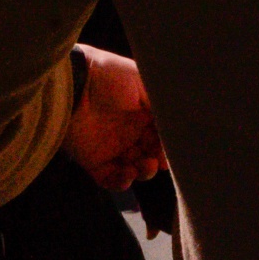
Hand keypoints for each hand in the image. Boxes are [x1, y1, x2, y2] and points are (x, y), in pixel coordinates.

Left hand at [63, 45, 166, 190]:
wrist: (73, 84)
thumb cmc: (111, 77)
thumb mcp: (145, 84)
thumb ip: (165, 105)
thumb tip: (185, 124)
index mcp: (144, 112)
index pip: (163, 135)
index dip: (169, 145)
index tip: (175, 151)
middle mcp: (130, 130)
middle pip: (152, 154)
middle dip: (158, 160)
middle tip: (158, 160)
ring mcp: (112, 147)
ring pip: (135, 169)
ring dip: (143, 172)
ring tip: (143, 166)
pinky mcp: (94, 160)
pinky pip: (111, 179)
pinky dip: (121, 182)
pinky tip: (127, 175)